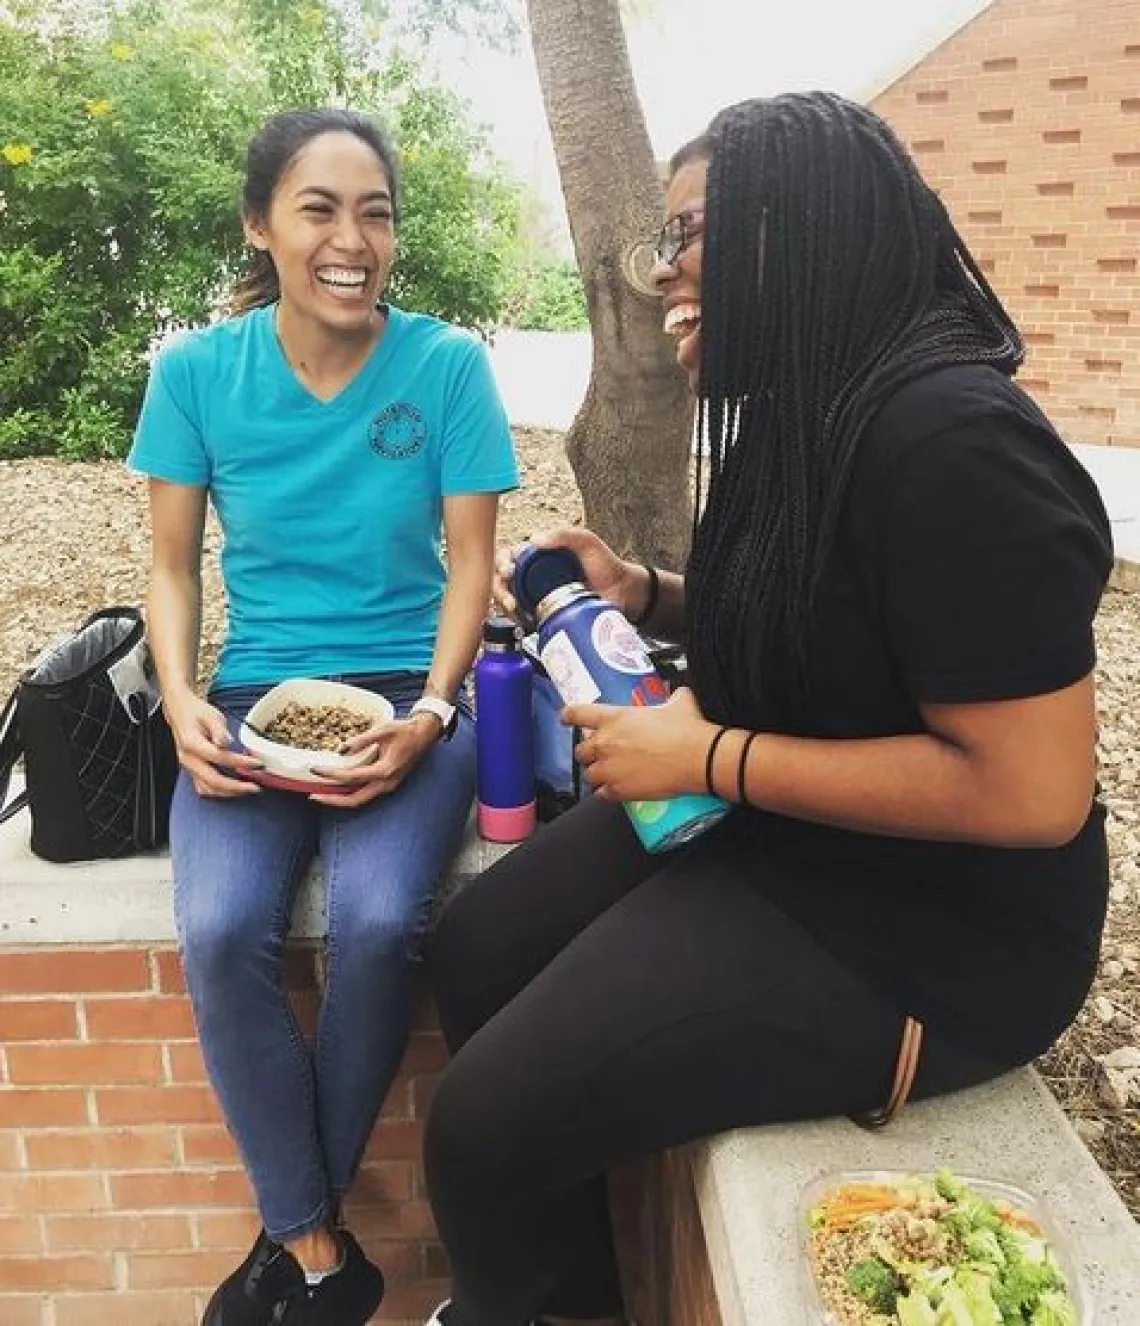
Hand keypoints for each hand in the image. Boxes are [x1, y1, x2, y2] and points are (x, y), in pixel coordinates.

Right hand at [164, 692, 262, 797]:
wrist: (180, 712)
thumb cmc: (197, 712)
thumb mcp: (211, 715)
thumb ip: (219, 730)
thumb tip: (226, 743)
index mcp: (192, 743)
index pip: (219, 757)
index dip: (240, 763)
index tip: (258, 764)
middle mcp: (188, 759)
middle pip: (212, 780)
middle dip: (236, 787)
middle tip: (256, 787)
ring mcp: (188, 767)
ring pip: (207, 789)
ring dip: (229, 792)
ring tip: (248, 789)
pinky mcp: (191, 771)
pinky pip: (203, 788)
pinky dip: (219, 792)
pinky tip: (234, 790)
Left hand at [307, 713, 439, 807]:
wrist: (425, 735)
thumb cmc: (405, 730)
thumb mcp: (382, 730)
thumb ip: (361, 740)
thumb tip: (341, 749)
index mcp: (384, 770)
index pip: (351, 777)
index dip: (331, 774)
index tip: (315, 769)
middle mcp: (386, 783)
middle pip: (354, 800)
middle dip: (332, 800)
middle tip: (313, 796)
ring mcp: (388, 786)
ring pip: (360, 800)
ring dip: (340, 799)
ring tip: (322, 794)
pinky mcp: (388, 784)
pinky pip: (366, 794)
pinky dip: (350, 793)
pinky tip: (339, 788)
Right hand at [493, 526, 639, 621]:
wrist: (623, 594)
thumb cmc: (606, 565)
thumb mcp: (587, 542)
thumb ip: (564, 534)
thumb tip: (534, 540)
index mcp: (539, 555)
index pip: (508, 555)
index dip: (502, 561)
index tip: (509, 569)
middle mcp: (534, 575)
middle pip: (501, 578)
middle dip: (498, 585)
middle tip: (508, 591)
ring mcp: (537, 596)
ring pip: (506, 599)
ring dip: (502, 603)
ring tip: (514, 608)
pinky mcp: (544, 615)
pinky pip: (521, 618)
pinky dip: (514, 620)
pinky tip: (521, 619)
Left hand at [565, 688, 714, 801]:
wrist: (697, 758)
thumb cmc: (687, 730)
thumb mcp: (679, 703)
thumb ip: (671, 698)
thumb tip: (679, 694)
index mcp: (615, 718)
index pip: (578, 714)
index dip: (569, 716)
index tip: (565, 719)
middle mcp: (605, 743)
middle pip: (581, 750)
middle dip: (589, 753)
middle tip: (603, 754)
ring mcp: (609, 768)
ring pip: (588, 775)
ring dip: (597, 774)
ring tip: (610, 775)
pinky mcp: (618, 790)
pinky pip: (600, 794)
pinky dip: (605, 793)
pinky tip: (615, 791)